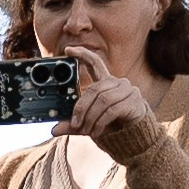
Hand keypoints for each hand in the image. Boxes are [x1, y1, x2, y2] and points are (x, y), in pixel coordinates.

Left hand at [67, 45, 158, 160]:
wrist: (134, 138)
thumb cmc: (112, 126)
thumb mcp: (89, 124)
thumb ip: (74, 125)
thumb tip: (53, 130)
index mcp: (106, 83)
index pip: (95, 63)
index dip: (82, 54)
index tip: (68, 50)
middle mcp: (118, 83)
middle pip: (94, 89)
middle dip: (81, 108)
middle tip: (75, 124)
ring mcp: (128, 91)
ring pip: (102, 100)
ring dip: (91, 118)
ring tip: (87, 131)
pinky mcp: (134, 102)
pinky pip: (112, 110)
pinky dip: (101, 123)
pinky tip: (97, 132)